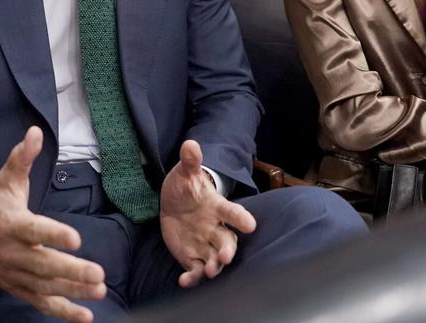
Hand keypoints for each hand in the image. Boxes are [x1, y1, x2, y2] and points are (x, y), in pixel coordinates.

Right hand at [0, 126, 106, 322]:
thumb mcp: (6, 180)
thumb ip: (22, 158)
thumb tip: (35, 132)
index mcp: (13, 225)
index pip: (35, 230)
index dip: (54, 235)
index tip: (76, 238)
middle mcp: (15, 253)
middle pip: (43, 265)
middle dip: (71, 271)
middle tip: (97, 273)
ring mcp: (17, 274)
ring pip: (46, 287)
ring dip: (73, 291)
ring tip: (99, 290)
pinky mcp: (20, 288)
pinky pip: (41, 303)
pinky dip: (63, 312)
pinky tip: (85, 316)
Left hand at [160, 140, 255, 288]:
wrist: (174, 203)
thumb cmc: (185, 186)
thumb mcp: (185, 173)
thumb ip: (190, 162)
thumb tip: (190, 144)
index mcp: (217, 207)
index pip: (232, 212)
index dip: (241, 219)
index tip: (250, 225)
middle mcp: (215, 228)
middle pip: (227, 241)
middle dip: (228, 250)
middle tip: (226, 258)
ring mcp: (205, 244)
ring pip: (214, 259)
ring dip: (214, 266)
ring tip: (210, 272)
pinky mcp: (192, 256)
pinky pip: (195, 270)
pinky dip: (192, 278)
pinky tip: (184, 281)